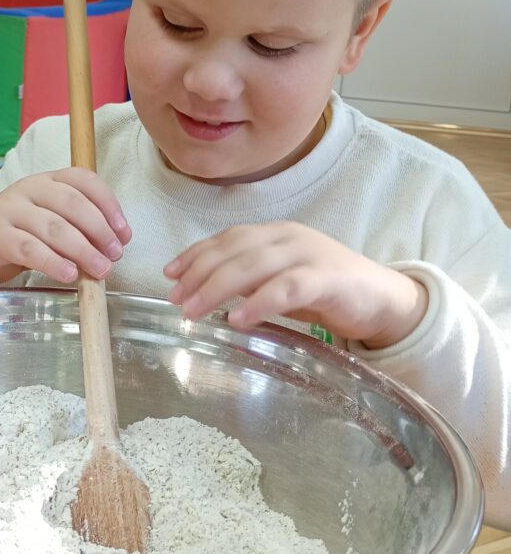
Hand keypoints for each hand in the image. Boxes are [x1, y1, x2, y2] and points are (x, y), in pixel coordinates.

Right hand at [0, 168, 131, 285]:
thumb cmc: (24, 230)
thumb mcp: (51, 217)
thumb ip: (80, 226)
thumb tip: (114, 246)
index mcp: (49, 179)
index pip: (84, 180)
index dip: (109, 205)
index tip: (124, 233)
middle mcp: (30, 188)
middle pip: (72, 204)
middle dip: (99, 231)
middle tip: (115, 255)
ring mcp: (11, 210)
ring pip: (53, 227)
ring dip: (82, 250)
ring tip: (100, 270)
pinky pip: (29, 249)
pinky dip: (53, 262)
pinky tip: (70, 275)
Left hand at [165, 221, 428, 349]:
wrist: (384, 299)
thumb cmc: (326, 291)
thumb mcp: (280, 280)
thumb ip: (247, 280)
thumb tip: (200, 292)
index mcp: (275, 234)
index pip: (228, 237)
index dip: (196, 254)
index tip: (169, 274)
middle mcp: (289, 237)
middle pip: (235, 250)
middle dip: (200, 274)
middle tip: (176, 300)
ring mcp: (310, 255)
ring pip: (254, 265)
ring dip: (218, 288)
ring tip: (194, 311)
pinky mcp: (329, 279)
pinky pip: (288, 288)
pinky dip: (260, 302)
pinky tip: (238, 319)